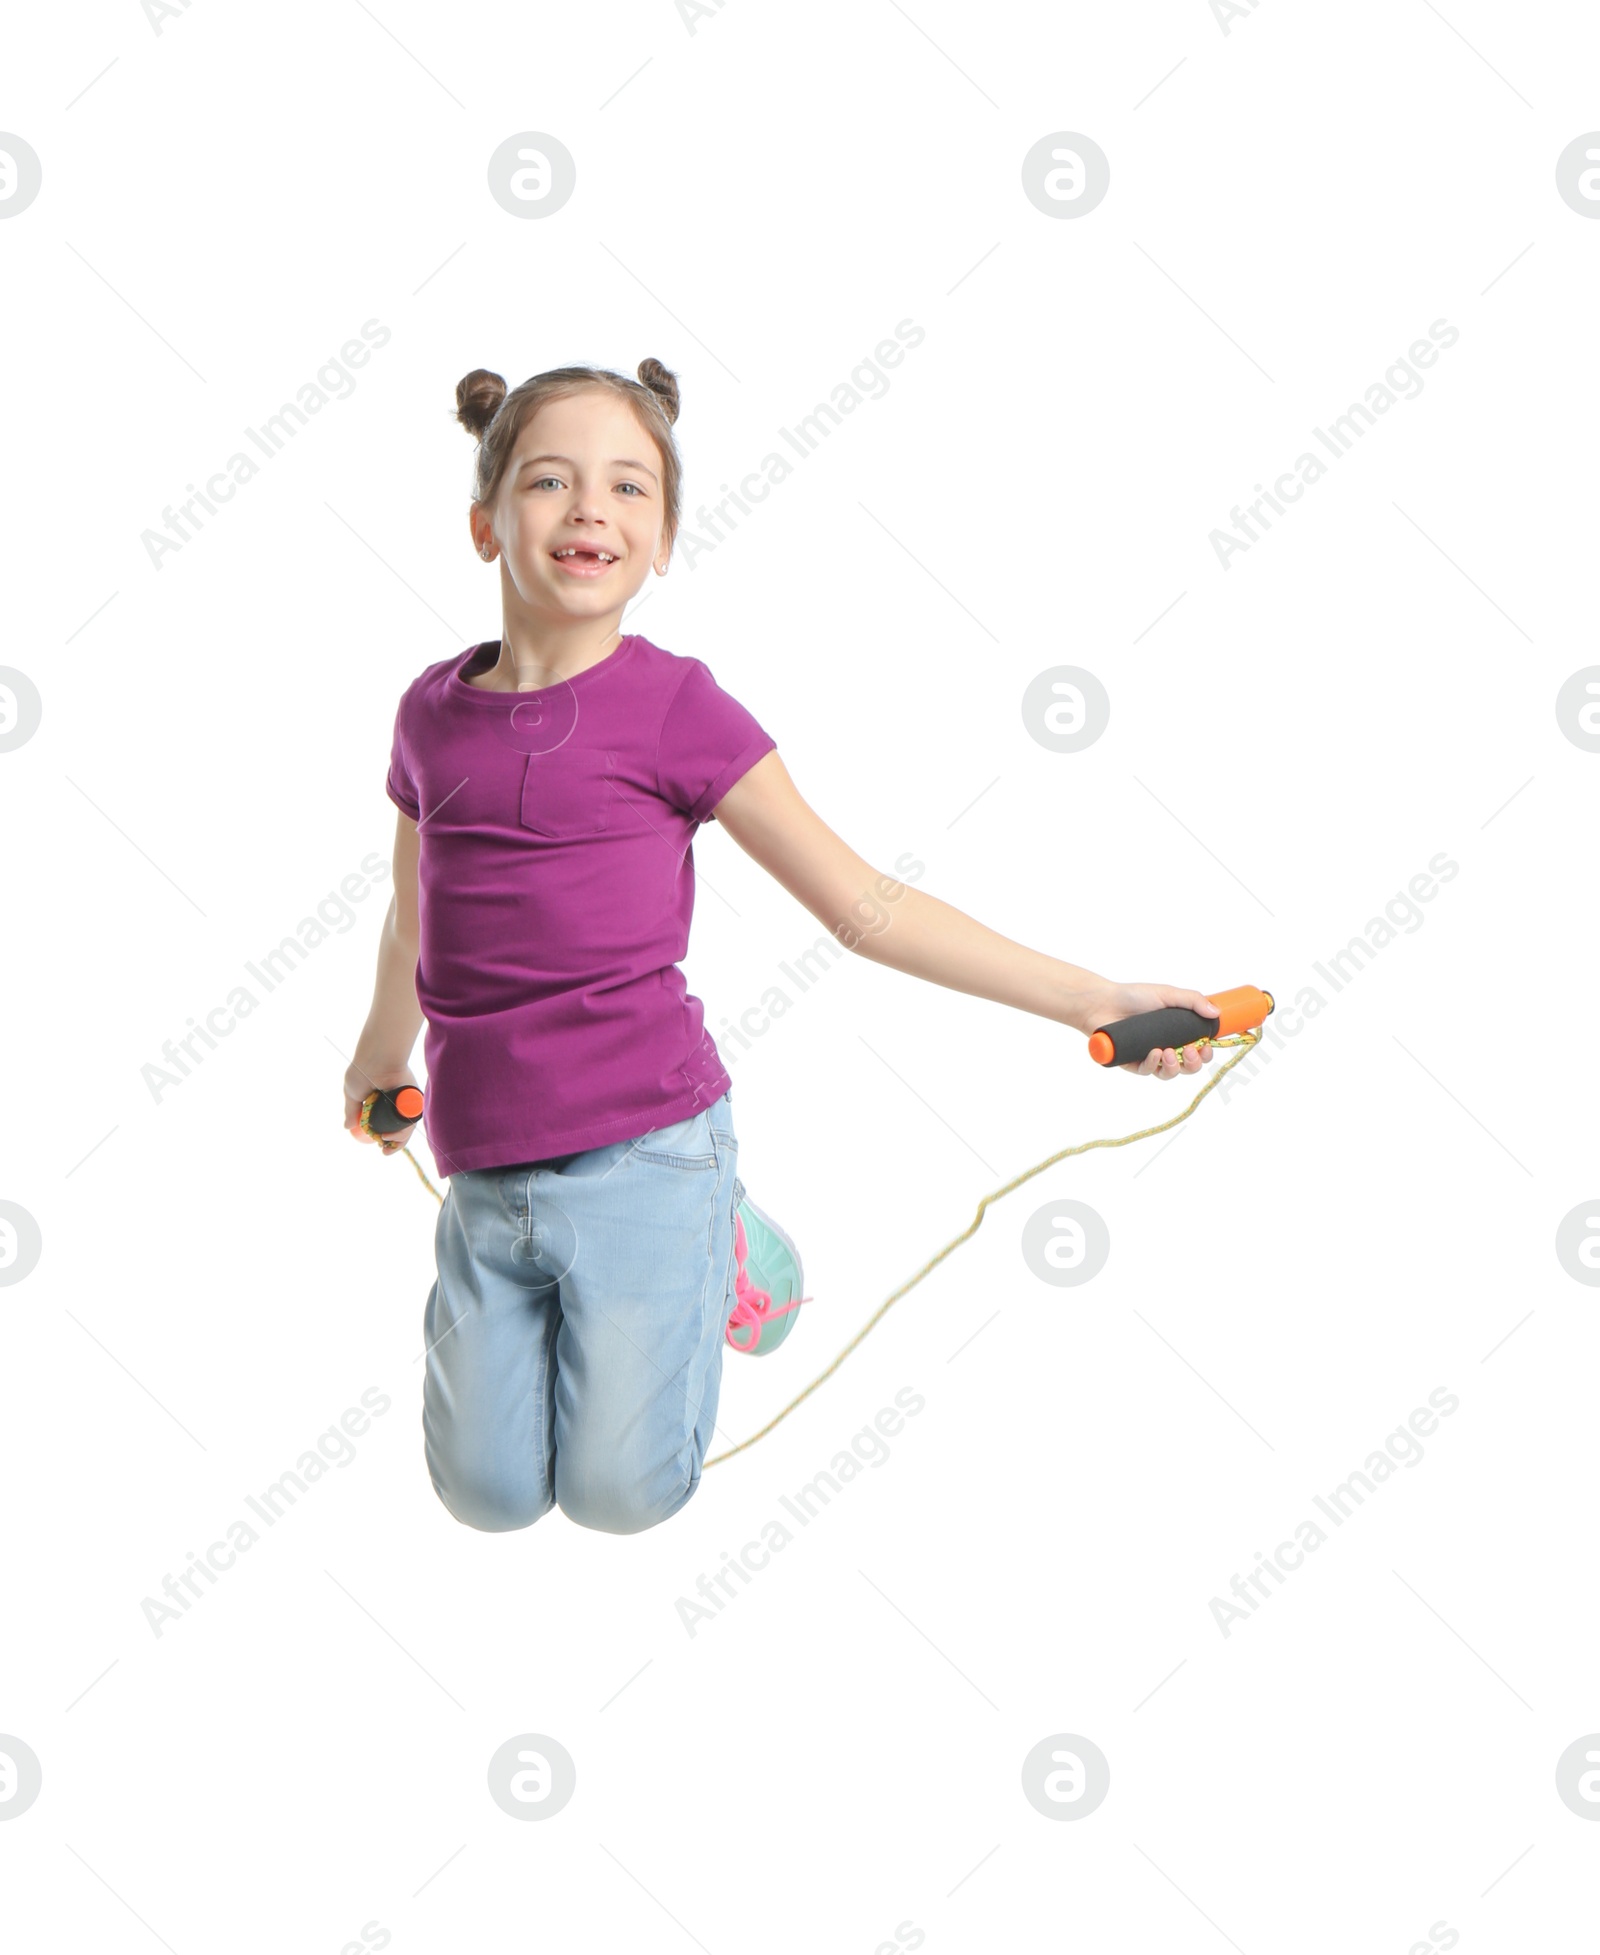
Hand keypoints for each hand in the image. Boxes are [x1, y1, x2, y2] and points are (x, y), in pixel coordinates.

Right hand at [343, 1057, 420, 1154]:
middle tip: (384, 1150)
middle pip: (398, 1129)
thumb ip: (352, 1110)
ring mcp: (405, 1102)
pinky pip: (412, 1120)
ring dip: (398, 1140)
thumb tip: (347, 1126)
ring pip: (406, 1128)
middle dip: (393, 1144)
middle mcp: (394, 1104)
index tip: (378, 1147)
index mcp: (380, 1103)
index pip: (384, 1124)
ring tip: (385, 1140)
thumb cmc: (363, 1071)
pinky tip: (392, 1136)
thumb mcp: (352, 1093)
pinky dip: (404, 1131)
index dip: (382, 1137)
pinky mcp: (414, 1099)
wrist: (377, 1059)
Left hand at [1073, 981, 1220, 1080]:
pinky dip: (1153, 1064)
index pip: (1198, 1049)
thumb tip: (1216, 1012)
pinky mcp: (1133, 1063)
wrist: (1102, 1002)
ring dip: (1175, 1067)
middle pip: (1188, 1067)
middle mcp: (1165, 1046)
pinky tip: (1155, 1053)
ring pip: (1169, 1074)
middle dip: (1194, 1064)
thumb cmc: (1133, 996)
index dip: (1206, 1053)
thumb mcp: (1167, 994)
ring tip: (1170, 1053)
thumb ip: (1192, 1001)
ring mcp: (1149, 1056)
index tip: (1206, 1046)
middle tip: (1192, 1051)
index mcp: (1176, 1032)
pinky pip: (1148, 1072)